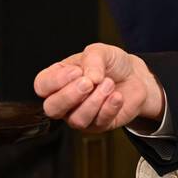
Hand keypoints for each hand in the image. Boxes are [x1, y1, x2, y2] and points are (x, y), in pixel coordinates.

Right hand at [33, 43, 162, 133]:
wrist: (136, 77)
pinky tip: (117, 96)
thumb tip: (90, 78)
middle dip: (70, 96)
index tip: (77, 70)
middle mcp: (65, 100)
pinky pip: (98, 123)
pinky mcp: (98, 125)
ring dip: (94, 101)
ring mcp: (80, 115)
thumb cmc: (112, 64)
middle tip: (89, 83)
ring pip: (76, 119)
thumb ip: (92, 59)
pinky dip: (109, 107)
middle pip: (52, 108)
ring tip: (109, 84)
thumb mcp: (101, 51)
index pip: (42, 86)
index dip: (56, 81)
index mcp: (58, 79)